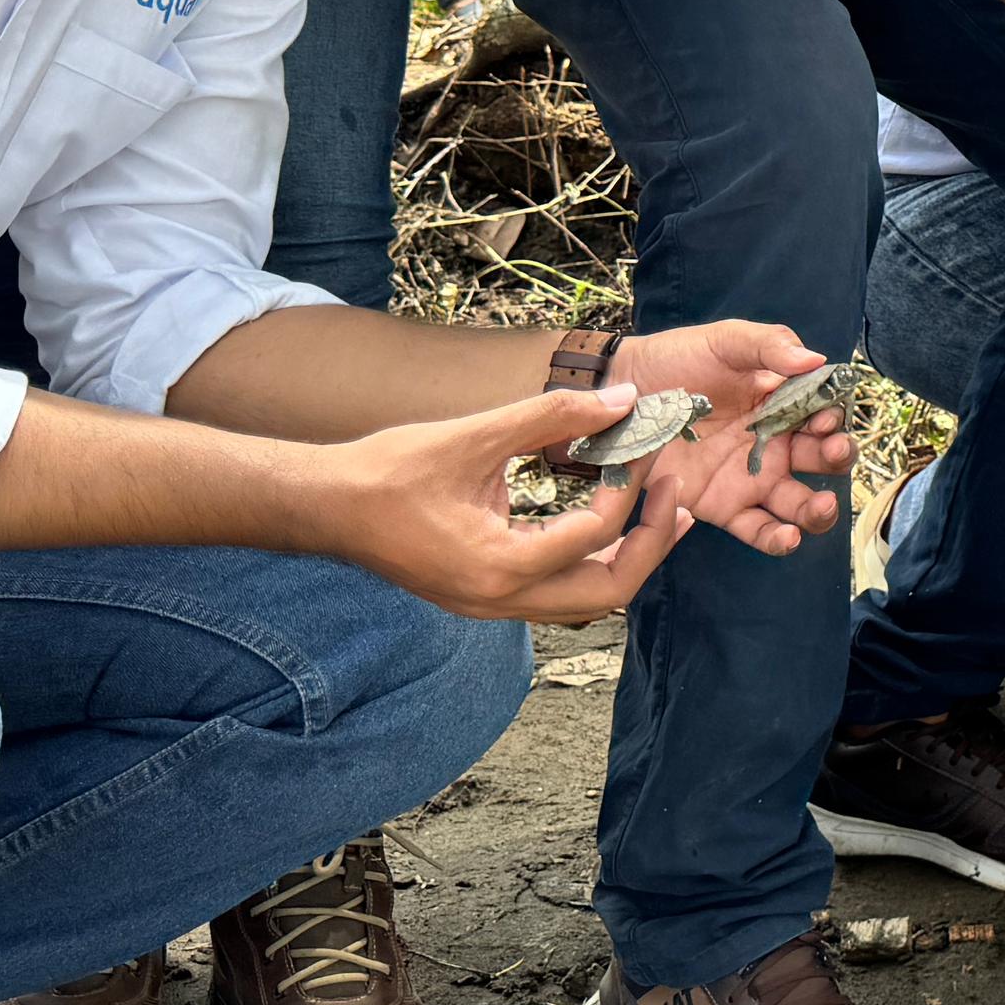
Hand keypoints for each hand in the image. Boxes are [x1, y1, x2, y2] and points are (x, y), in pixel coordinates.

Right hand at [307, 386, 705, 623]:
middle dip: (652, 544)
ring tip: (660, 512)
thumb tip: (622, 397)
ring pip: (586, 601)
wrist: (326, 506)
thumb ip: (551, 415)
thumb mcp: (474, 435)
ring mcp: (492, 606)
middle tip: (677, 496)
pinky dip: (591, 562)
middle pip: (608, 593)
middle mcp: (500, 601)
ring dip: (628, 558)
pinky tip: (605, 522)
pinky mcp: (486, 597)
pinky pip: (557, 593)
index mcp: (498, 567)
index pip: (593, 535)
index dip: (632, 490)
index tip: (650, 448)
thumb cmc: (390, 471)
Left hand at [595, 322, 849, 554]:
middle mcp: (775, 443)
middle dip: (837, 459)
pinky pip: (759, 530)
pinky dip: (778, 539)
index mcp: (782, 402)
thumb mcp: (726, 341)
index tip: (824, 419)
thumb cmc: (677, 358)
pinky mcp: (723, 507)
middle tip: (832, 452)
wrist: (622, 392)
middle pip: (823, 460)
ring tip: (820, 507)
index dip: (833, 418)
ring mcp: (751, 479)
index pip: (825, 413)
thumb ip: (770, 345)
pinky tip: (788, 537)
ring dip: (818, 510)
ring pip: (800, 504)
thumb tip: (817, 359)